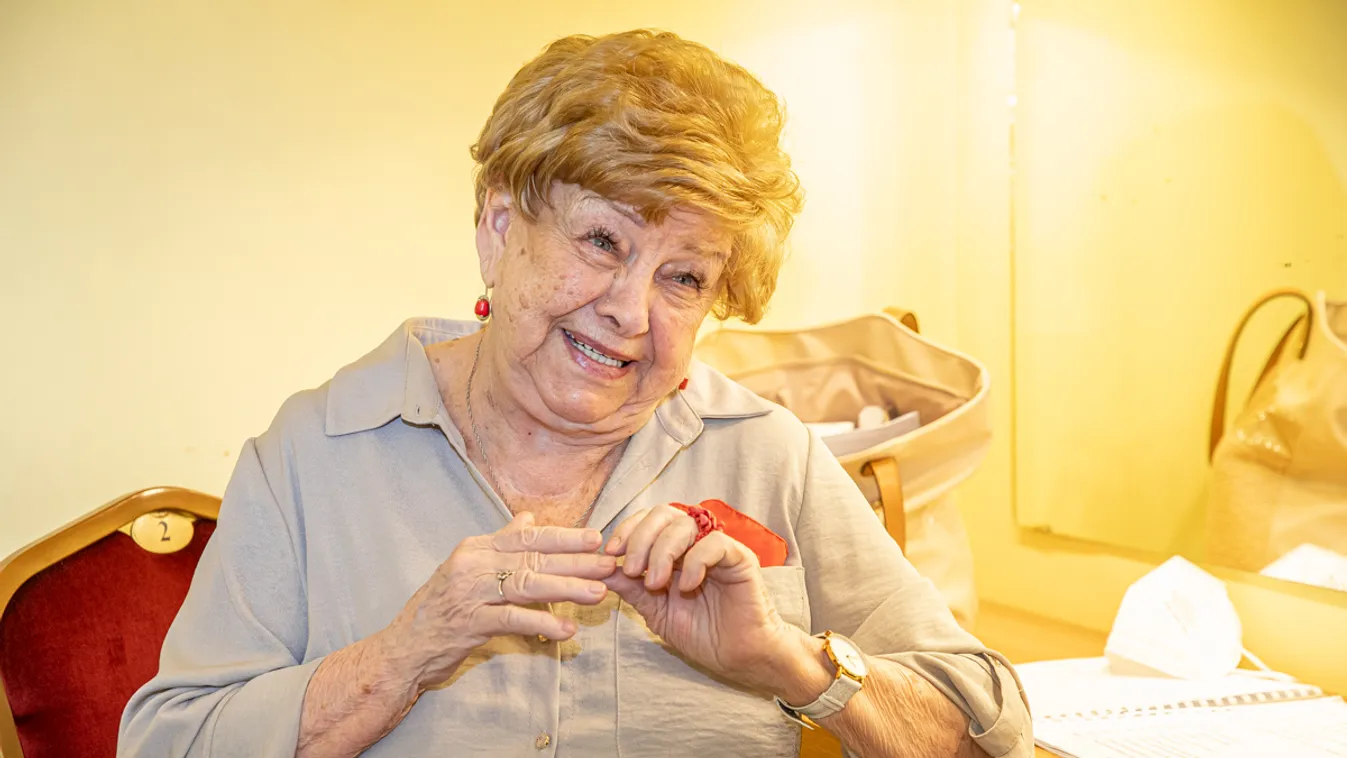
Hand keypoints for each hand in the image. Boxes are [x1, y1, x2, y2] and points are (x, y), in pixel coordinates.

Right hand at [378, 512, 615, 689]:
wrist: (403, 650)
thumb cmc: (440, 610)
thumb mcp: (467, 569)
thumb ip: (500, 543)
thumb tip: (528, 519)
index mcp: (476, 548)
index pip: (528, 537)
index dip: (564, 537)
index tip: (596, 538)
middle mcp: (472, 564)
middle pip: (534, 558)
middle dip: (576, 562)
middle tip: (609, 565)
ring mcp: (469, 593)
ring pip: (528, 585)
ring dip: (567, 589)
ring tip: (598, 593)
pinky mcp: (469, 624)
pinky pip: (513, 620)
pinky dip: (542, 623)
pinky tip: (567, 629)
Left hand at [602, 505, 800, 691]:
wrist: (738, 658)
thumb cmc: (702, 634)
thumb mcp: (656, 612)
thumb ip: (631, 589)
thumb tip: (600, 569)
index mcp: (674, 551)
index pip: (647, 521)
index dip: (627, 530)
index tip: (611, 554)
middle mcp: (694, 543)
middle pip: (663, 514)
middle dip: (640, 538)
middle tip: (632, 569)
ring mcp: (717, 549)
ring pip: (685, 524)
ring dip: (662, 552)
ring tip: (657, 583)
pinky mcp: (740, 558)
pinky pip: (714, 544)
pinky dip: (694, 561)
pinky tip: (686, 586)